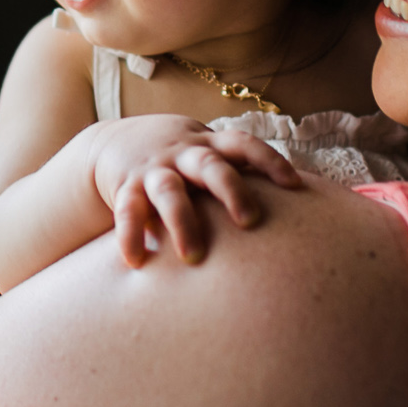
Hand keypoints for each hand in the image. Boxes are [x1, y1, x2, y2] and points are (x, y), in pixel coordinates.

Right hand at [89, 115, 302, 267]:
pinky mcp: (125, 188)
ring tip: (193, 257)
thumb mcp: (205, 154)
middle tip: (250, 221)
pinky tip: (135, 262)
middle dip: (231, 191)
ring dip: (181, 221)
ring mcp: (153, 171)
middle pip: (211, 167)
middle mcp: (183, 155)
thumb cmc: (176, 158)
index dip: (269, 161)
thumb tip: (298, 206)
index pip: (244, 145)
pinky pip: (127, 211)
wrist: (109, 144)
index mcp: (208, 146)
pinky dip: (130, 235)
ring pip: (169, 191)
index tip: (295, 184)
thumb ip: (238, 173)